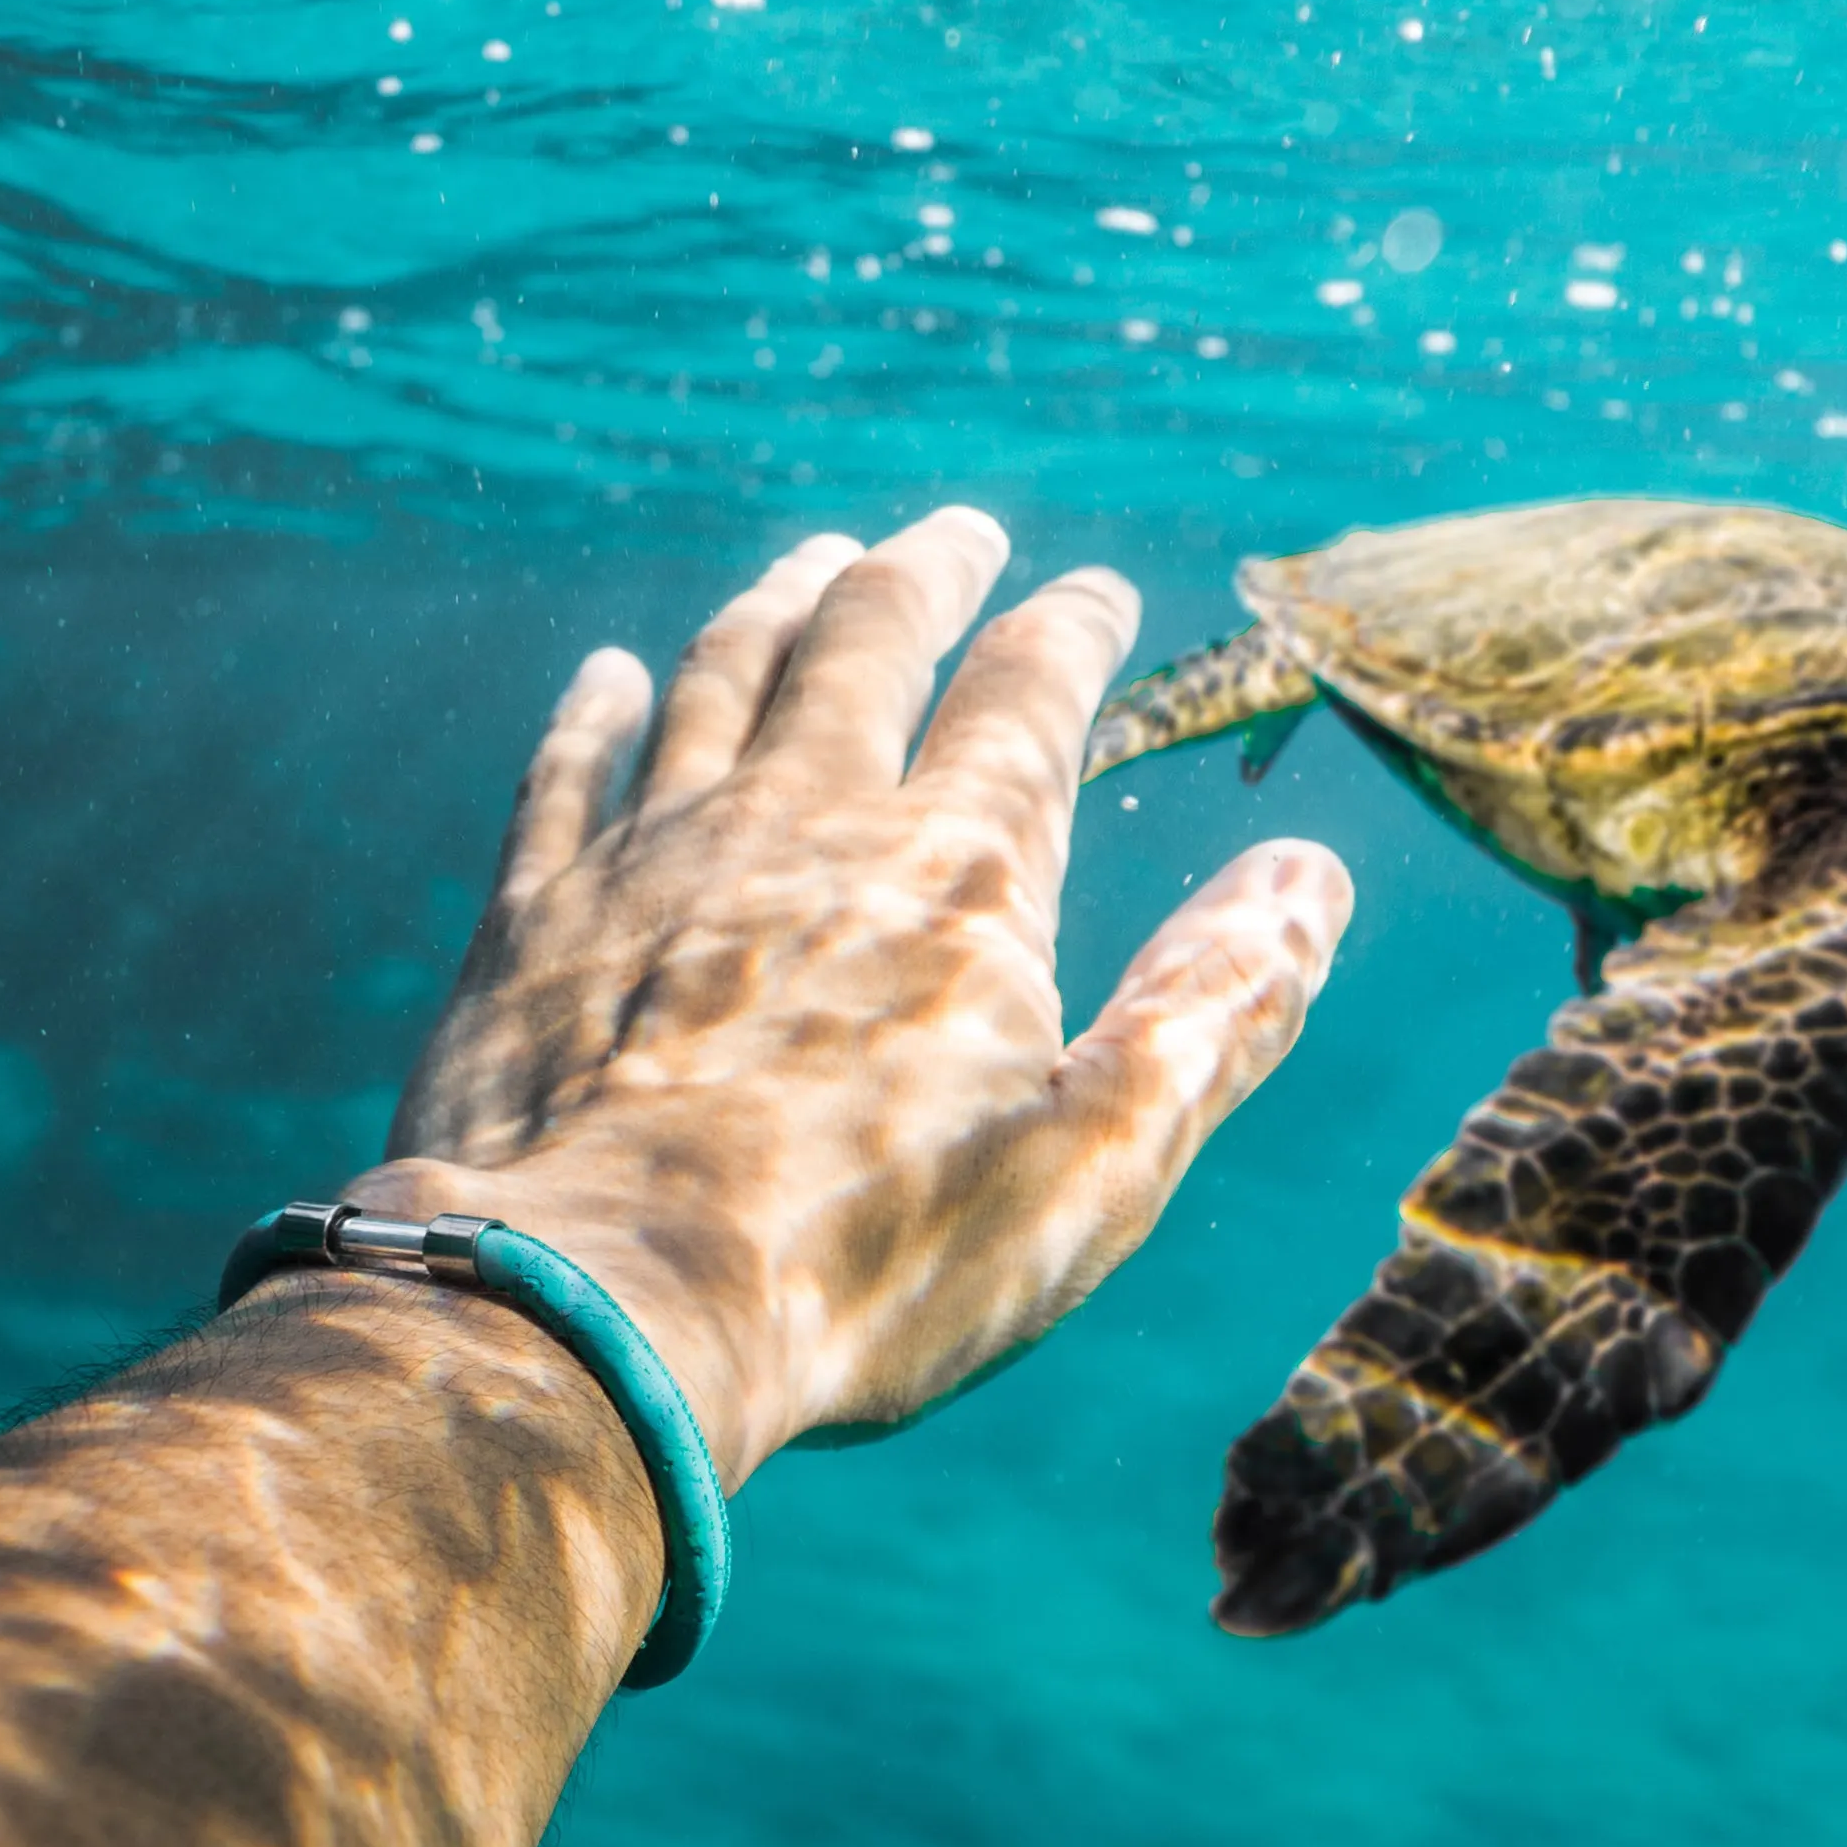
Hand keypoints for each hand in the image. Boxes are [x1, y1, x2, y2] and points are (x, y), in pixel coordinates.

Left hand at [342, 509, 1351, 1488]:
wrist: (602, 1313)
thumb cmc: (872, 1260)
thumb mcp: (1102, 1159)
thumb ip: (1217, 1006)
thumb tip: (1310, 875)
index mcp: (958, 872)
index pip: (1031, 693)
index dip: (1072, 628)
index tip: (1098, 594)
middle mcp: (806, 820)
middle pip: (870, 636)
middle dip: (927, 571)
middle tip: (959, 533)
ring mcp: (656, 854)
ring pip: (723, 674)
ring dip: (779, 602)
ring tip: (814, 560)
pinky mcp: (536, 916)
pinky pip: (568, 771)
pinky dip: (595, 712)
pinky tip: (607, 678)